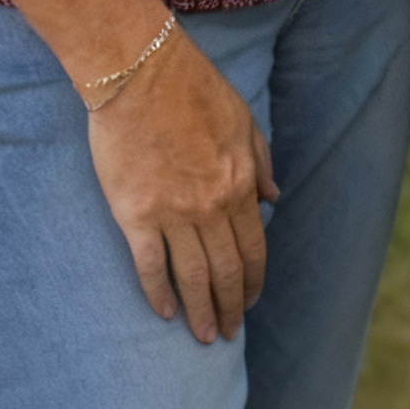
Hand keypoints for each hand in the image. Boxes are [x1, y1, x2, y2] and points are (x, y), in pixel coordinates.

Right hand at [85, 28, 279, 342]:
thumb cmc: (192, 88)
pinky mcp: (136, 214)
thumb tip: (273, 198)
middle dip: (230, 307)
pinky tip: (165, 312)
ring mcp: (173, 212)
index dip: (252, 281)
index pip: (252, 248)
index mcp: (240, 182)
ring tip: (204, 337)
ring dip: (200, 312)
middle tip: (228, 333)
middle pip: (225, 271)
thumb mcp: (242, 119)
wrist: (141, 71)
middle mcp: (211, 205)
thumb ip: (260, 161)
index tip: (249, 302)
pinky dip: (159, 294)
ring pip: (192, 277)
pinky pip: (150, 266)